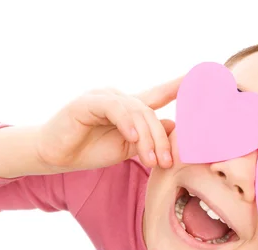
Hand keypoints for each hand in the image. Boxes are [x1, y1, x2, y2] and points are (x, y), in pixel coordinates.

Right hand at [36, 76, 182, 172]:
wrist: (55, 156)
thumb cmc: (89, 150)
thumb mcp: (126, 148)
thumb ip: (148, 139)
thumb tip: (176, 129)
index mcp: (129, 108)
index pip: (159, 94)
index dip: (179, 87)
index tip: (202, 79)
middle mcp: (119, 98)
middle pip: (151, 112)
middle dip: (162, 139)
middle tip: (167, 162)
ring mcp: (103, 97)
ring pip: (137, 111)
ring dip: (148, 138)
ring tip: (151, 160)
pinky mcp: (87, 102)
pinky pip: (114, 109)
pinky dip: (126, 123)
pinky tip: (132, 137)